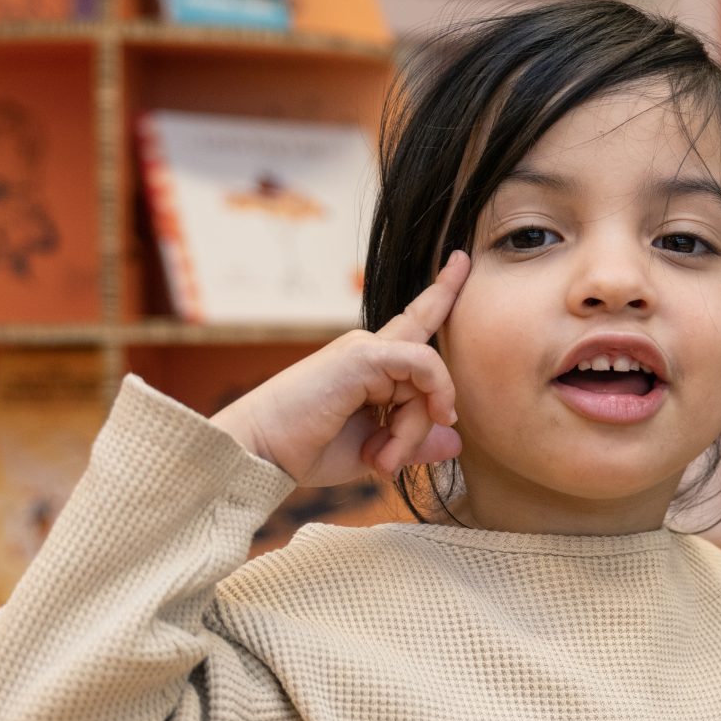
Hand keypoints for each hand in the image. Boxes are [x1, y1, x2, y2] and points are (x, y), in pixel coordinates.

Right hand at [209, 251, 469, 485]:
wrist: (259, 454)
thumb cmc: (305, 450)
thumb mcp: (374, 451)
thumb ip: (413, 442)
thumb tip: (455, 441)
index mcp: (370, 366)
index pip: (415, 321)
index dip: (441, 291)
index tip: (461, 258)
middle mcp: (369, 349)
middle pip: (431, 376)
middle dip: (421, 426)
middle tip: (384, 463)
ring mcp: (364, 348)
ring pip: (428, 378)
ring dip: (412, 429)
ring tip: (379, 459)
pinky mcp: (362, 355)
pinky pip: (422, 363)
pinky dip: (425, 400)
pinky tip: (400, 436)